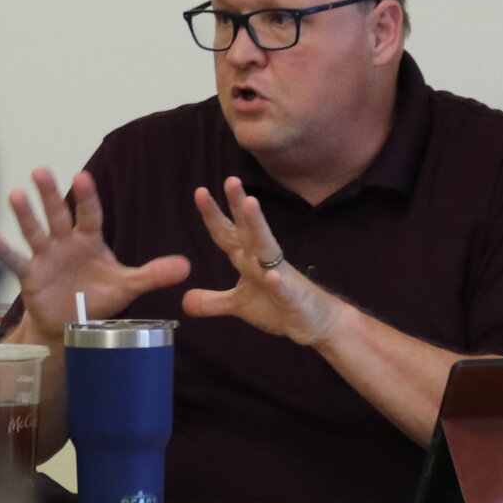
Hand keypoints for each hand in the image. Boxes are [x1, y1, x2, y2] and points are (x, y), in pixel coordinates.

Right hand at [0, 167, 190, 336]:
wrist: (72, 326)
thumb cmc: (97, 299)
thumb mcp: (127, 285)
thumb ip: (153, 274)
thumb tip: (187, 266)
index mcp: (89, 240)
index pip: (89, 214)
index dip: (86, 197)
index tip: (82, 177)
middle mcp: (64, 242)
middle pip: (57, 214)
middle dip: (49, 194)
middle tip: (40, 170)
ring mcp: (45, 257)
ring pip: (34, 232)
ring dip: (24, 215)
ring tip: (14, 195)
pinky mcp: (30, 276)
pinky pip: (16, 261)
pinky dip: (3, 251)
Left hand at [182, 178, 345, 346]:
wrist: (317, 322)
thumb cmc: (279, 306)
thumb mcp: (239, 305)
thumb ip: (212, 301)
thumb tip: (184, 300)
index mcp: (247, 260)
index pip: (227, 233)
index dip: (213, 215)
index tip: (200, 191)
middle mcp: (263, 261)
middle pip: (247, 230)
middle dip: (238, 205)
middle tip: (231, 180)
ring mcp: (280, 276)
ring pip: (267, 247)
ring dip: (258, 226)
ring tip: (250, 204)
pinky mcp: (293, 297)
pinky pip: (284, 288)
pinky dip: (279, 282)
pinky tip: (273, 276)